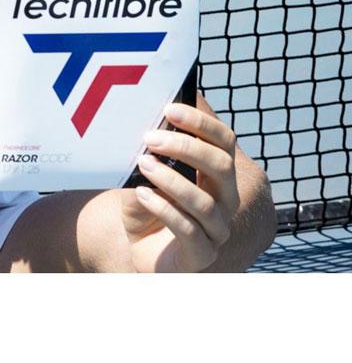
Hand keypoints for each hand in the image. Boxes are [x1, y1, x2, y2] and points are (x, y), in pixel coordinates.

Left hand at [120, 98, 240, 271]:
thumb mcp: (142, 177)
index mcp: (215, 174)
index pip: (222, 141)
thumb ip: (147, 157)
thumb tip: (137, 131)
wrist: (141, 251)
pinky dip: (163, 208)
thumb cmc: (146, 208)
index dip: (201, 123)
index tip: (170, 108)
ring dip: (171, 179)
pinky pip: (188, 229)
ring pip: (204, 201)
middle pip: (221, 166)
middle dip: (186, 147)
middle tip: (150, 137)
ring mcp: (216, 229)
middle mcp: (225, 199)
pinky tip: (142, 194)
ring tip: (142, 164)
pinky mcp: (202, 254)